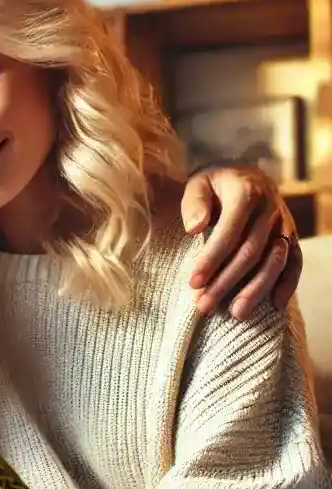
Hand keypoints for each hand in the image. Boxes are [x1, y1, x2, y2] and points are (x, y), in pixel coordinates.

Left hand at [181, 165, 300, 319]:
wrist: (246, 174)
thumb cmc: (215, 184)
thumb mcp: (198, 183)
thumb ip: (194, 203)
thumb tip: (194, 228)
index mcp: (246, 195)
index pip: (228, 233)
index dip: (211, 260)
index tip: (193, 283)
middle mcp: (270, 210)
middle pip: (250, 253)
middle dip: (226, 282)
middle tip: (204, 306)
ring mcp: (284, 224)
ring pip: (273, 261)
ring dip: (256, 290)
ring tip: (237, 314)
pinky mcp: (291, 236)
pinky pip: (295, 262)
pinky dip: (287, 284)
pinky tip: (275, 306)